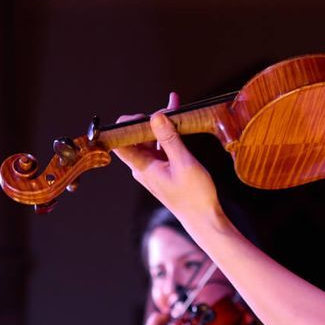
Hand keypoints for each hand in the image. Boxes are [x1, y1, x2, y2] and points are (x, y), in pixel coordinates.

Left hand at [114, 94, 223, 225]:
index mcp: (142, 167)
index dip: (124, 126)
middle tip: (168, 110)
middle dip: (149, 120)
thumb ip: (169, 139)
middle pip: (137, 137)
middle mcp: (143, 167)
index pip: (120, 143)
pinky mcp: (164, 168)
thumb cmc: (194, 195)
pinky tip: (178, 116)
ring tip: (174, 105)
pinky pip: (162, 146)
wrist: (204, 218)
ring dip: (161, 124)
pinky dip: (169, 132)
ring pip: (151, 139)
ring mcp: (153, 167)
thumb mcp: (183, 163)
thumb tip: (156, 116)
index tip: (141, 115)